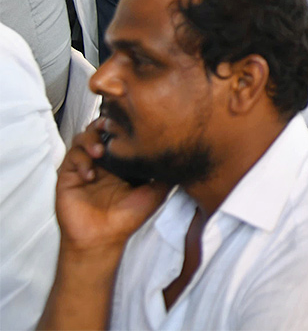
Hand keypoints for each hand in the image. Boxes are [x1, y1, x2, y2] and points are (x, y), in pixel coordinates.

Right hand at [56, 121, 169, 252]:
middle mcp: (103, 161)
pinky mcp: (69, 176)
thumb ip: (167, 175)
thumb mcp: (156, 193)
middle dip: (104, 124)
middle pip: (99, 129)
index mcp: (121, 161)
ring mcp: (86, 166)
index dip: (123, 125)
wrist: (103, 240)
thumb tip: (184, 158)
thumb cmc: (128, 218)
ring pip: (82, 138)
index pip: (120, 134)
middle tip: (110, 128)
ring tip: (100, 152)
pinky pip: (71, 158)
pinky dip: (81, 161)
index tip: (131, 122)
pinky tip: (90, 175)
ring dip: (90, 140)